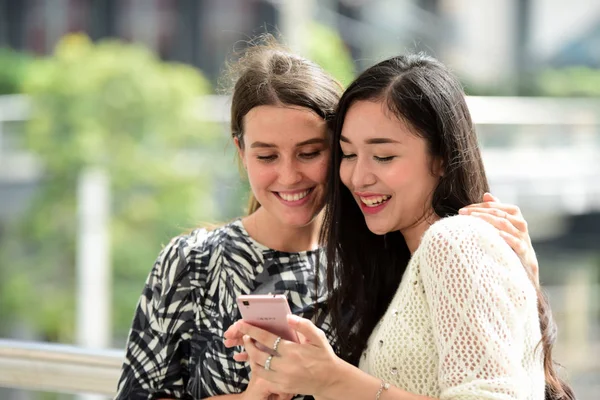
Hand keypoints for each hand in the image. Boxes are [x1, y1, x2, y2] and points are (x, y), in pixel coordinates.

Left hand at [227, 315, 343, 396]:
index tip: (243, 325)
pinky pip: (264, 378)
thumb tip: (288, 317)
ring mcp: (283, 379)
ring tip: (250, 349)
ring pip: (258, 368)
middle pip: (258, 354)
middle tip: (245, 337)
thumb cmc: (324, 356)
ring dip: (251, 357)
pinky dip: (258, 369)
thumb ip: (304, 325)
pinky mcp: (283, 387)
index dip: (252, 331)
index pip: (267, 339)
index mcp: (293, 351)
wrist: (330, 380)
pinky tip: (259, 361)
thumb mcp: (318, 337)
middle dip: (248, 344)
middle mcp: (286, 366)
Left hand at [459, 192, 538, 283]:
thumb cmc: (511, 243)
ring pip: (505, 224)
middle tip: (462, 213)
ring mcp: (523, 237)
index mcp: (515, 216)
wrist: (527, 267)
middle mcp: (520, 224)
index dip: (479, 206)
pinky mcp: (524, 251)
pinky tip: (495, 235)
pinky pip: (516, 243)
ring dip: (488, 221)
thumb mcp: (504, 226)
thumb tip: (487, 194)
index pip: (496, 206)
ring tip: (473, 220)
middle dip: (479, 212)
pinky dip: (506, 238)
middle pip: (499, 213)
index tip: (463, 210)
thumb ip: (496, 210)